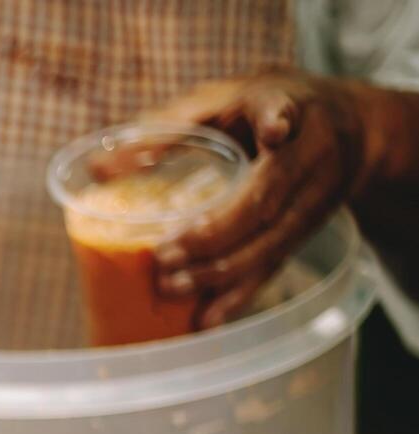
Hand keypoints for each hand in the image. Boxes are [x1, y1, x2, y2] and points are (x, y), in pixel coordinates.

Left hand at [146, 71, 370, 327]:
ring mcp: (312, 201)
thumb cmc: (260, 110)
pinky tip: (208, 319)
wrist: (349, 130)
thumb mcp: (222, 101)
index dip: (278, 122)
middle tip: (164, 254)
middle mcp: (308, 157)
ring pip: (271, 243)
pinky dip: (239, 295)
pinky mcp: (305, 232)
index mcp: (288, 107)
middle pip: (266, 202)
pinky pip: (273, 266)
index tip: (275, 132)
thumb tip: (97, 168)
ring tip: (171, 286)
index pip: (285, 112)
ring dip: (220, 271)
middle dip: (215, 232)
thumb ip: (164, 127)